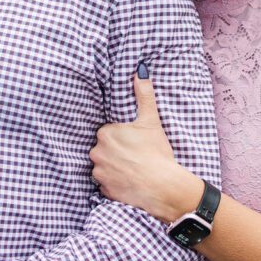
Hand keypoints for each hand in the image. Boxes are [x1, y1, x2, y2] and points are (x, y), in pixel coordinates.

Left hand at [90, 73, 201, 222]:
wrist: (163, 187)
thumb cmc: (156, 152)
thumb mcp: (151, 120)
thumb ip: (144, 94)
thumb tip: (140, 70)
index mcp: (105, 133)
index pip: (108, 132)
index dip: (122, 137)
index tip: (134, 142)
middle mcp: (96, 152)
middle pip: (104, 149)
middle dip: (116, 152)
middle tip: (135, 155)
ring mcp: (99, 173)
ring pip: (103, 166)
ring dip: (114, 167)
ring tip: (133, 169)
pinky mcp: (103, 190)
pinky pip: (106, 184)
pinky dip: (115, 183)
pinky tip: (130, 181)